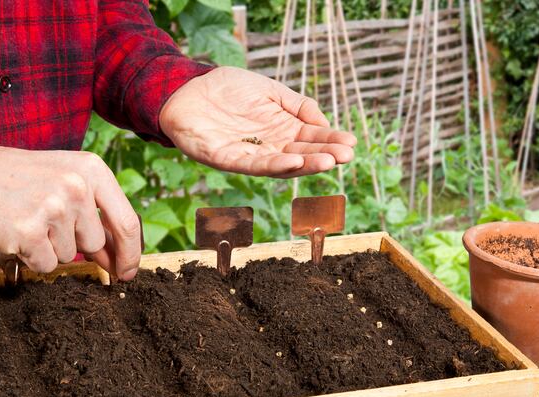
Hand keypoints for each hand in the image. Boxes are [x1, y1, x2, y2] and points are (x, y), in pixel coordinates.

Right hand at [0, 123, 141, 279]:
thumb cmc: (18, 178)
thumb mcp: (66, 179)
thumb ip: (95, 213)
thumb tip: (118, 259)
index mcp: (93, 170)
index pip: (127, 222)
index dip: (131, 254)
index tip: (129, 272)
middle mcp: (77, 187)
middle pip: (95, 243)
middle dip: (75, 245)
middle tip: (45, 223)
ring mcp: (53, 209)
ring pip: (69, 256)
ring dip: (49, 248)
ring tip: (27, 220)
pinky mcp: (29, 231)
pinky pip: (45, 265)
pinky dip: (31, 257)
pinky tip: (16, 232)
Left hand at [160, 66, 356, 177]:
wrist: (187, 89)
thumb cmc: (228, 89)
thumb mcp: (270, 91)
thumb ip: (297, 105)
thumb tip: (324, 123)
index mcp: (281, 130)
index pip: (311, 139)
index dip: (331, 141)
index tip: (351, 143)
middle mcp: (269, 146)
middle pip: (302, 154)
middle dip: (324, 155)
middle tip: (346, 156)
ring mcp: (250, 155)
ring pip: (282, 164)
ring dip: (305, 165)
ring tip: (328, 162)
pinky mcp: (228, 159)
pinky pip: (254, 165)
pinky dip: (274, 165)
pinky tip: (293, 161)